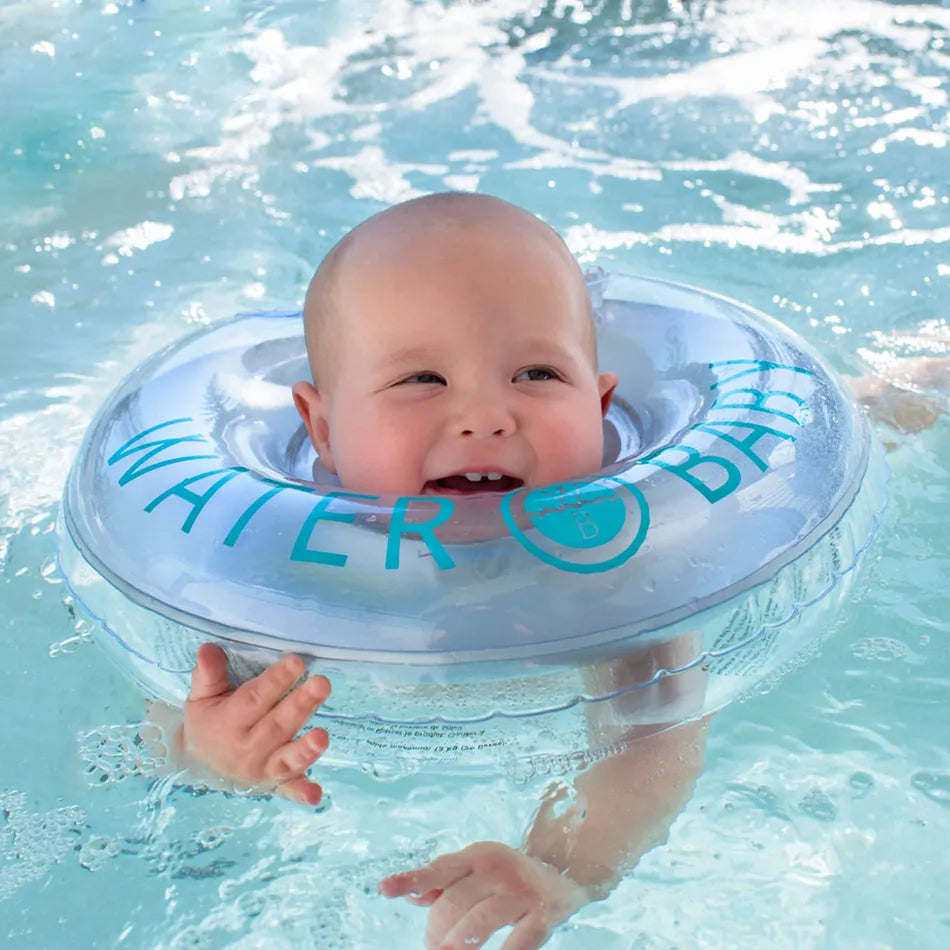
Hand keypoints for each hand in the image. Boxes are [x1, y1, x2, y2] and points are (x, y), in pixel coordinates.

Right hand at [182, 643, 330, 804]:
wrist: (200, 763)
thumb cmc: (209, 720)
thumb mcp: (202, 697)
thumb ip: (209, 674)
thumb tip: (208, 648)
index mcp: (229, 721)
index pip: (255, 699)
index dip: (276, 680)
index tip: (297, 662)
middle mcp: (247, 747)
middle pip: (277, 725)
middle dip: (301, 705)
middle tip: (322, 684)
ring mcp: (263, 768)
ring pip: (286, 758)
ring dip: (305, 750)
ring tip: (323, 736)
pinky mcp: (275, 784)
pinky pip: (288, 790)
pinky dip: (301, 793)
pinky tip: (316, 796)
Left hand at [379, 841, 588, 949]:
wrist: (566, 871)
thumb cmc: (510, 876)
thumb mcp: (478, 869)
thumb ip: (445, 881)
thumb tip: (413, 896)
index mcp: (478, 855)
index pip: (440, 868)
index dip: (412, 879)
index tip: (385, 889)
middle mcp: (497, 868)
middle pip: (454, 902)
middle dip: (436, 931)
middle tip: (431, 948)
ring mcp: (520, 891)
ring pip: (479, 921)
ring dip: (457, 944)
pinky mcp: (541, 915)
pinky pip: (518, 940)